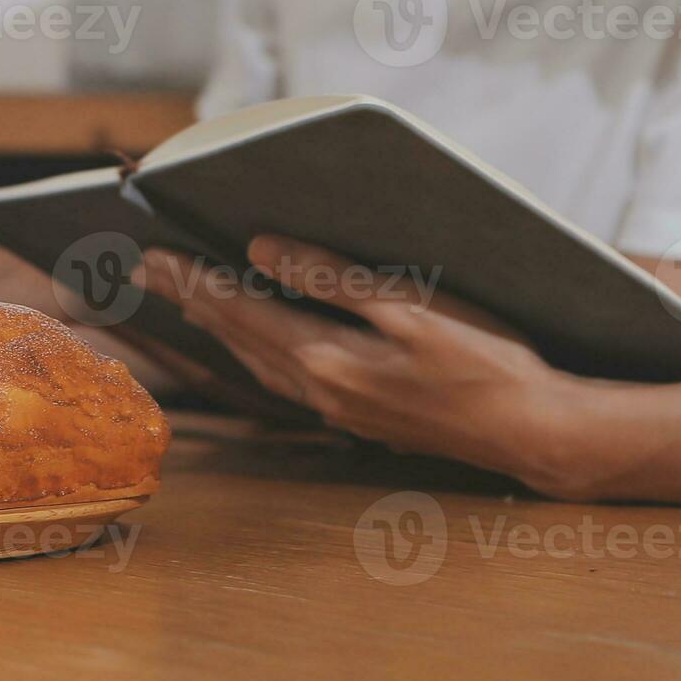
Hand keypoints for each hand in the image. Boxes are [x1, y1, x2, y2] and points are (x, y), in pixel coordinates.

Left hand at [135, 235, 617, 498]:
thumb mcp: (413, 306)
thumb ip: (332, 278)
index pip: (242, 310)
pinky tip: (259, 344)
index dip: (194, 279)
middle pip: (241, 338)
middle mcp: (323, 391)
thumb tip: (259, 250)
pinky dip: (258, 351)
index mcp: (329, 359)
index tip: (152, 254)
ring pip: (261, 363)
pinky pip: (288, 379)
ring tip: (189, 300)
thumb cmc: (485, 361)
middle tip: (149, 270)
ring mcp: (341, 411)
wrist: (531, 429)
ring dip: (222, 329)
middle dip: (193, 300)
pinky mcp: (362, 418)